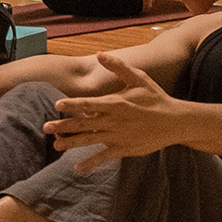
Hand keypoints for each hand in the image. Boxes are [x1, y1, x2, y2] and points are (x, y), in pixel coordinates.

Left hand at [43, 53, 179, 170]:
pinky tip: (77, 167)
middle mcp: (114, 121)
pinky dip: (91, 163)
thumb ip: (118, 66)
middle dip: (64, 126)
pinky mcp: (124, 149)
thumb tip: (99, 54)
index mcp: (116, 103)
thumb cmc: (155, 98)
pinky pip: (104, 157)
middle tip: (45, 127)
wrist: (176, 121)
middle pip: (84, 124)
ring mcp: (119, 136)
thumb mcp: (139, 78)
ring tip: (56, 146)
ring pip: (90, 140)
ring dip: (72, 143)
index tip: (57, 105)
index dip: (72, 104)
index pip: (89, 104)